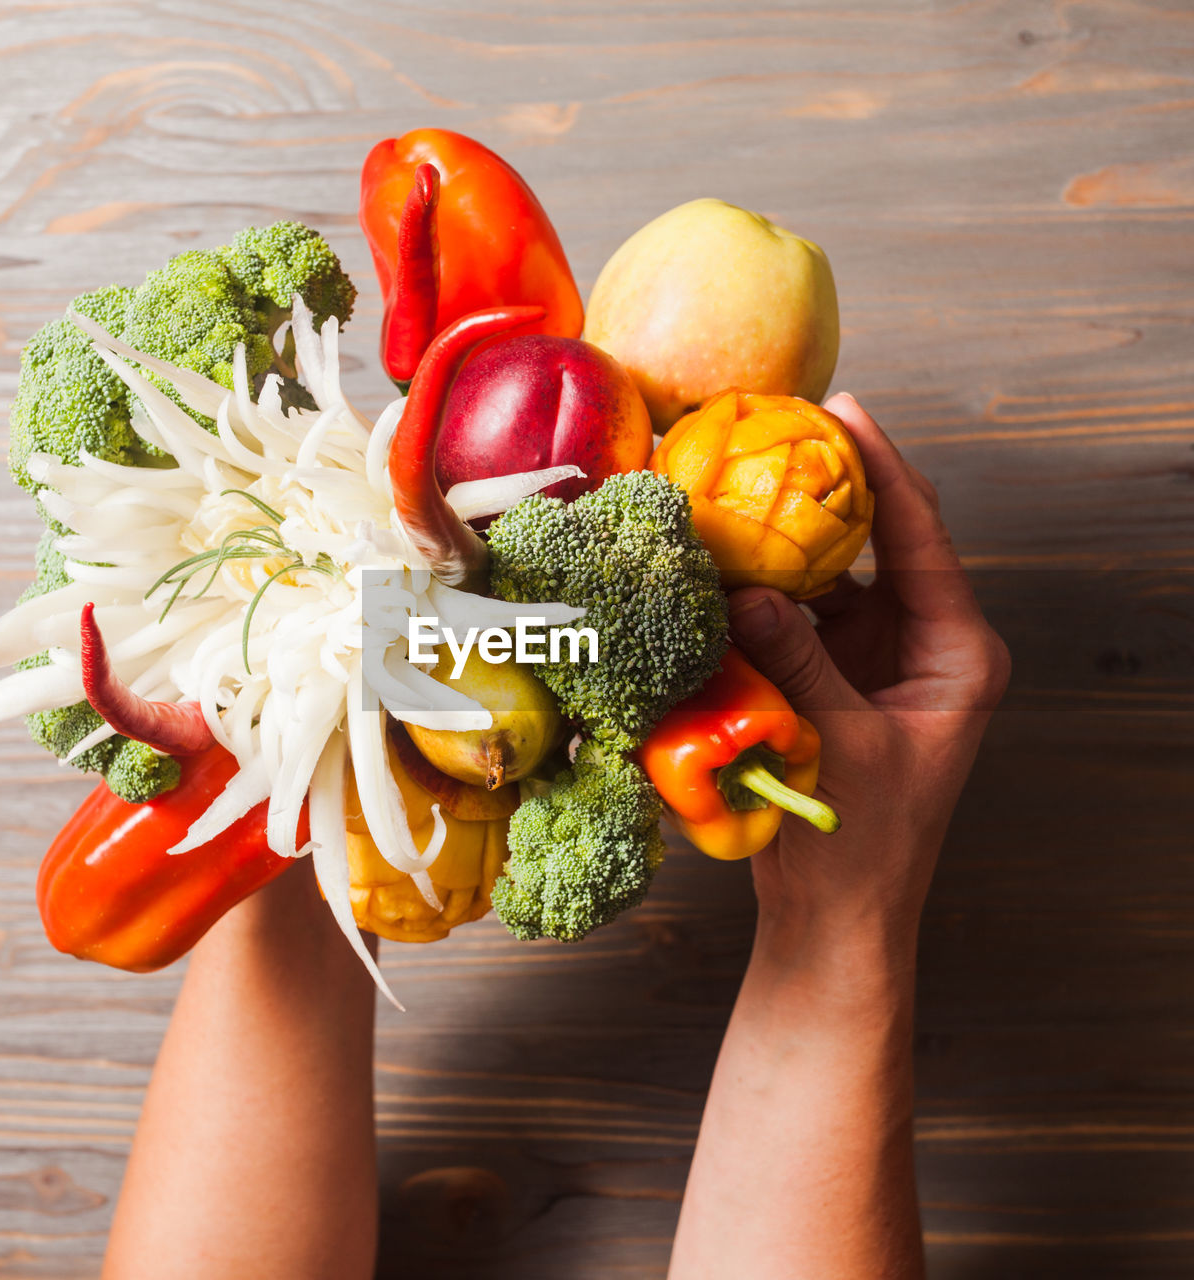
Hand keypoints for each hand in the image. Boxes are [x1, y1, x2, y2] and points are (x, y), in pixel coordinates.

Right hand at [727, 392, 1009, 987]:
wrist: (838, 915)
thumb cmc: (864, 845)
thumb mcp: (840, 743)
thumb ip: (798, 663)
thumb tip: (747, 590)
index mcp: (958, 652)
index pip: (921, 537)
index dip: (884, 467)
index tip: (844, 408)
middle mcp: (922, 643)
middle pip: (881, 542)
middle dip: (834, 487)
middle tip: (781, 429)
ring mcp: (876, 658)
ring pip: (835, 576)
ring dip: (791, 539)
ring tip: (743, 484)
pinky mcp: (834, 677)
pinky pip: (800, 616)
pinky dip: (766, 590)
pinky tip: (726, 562)